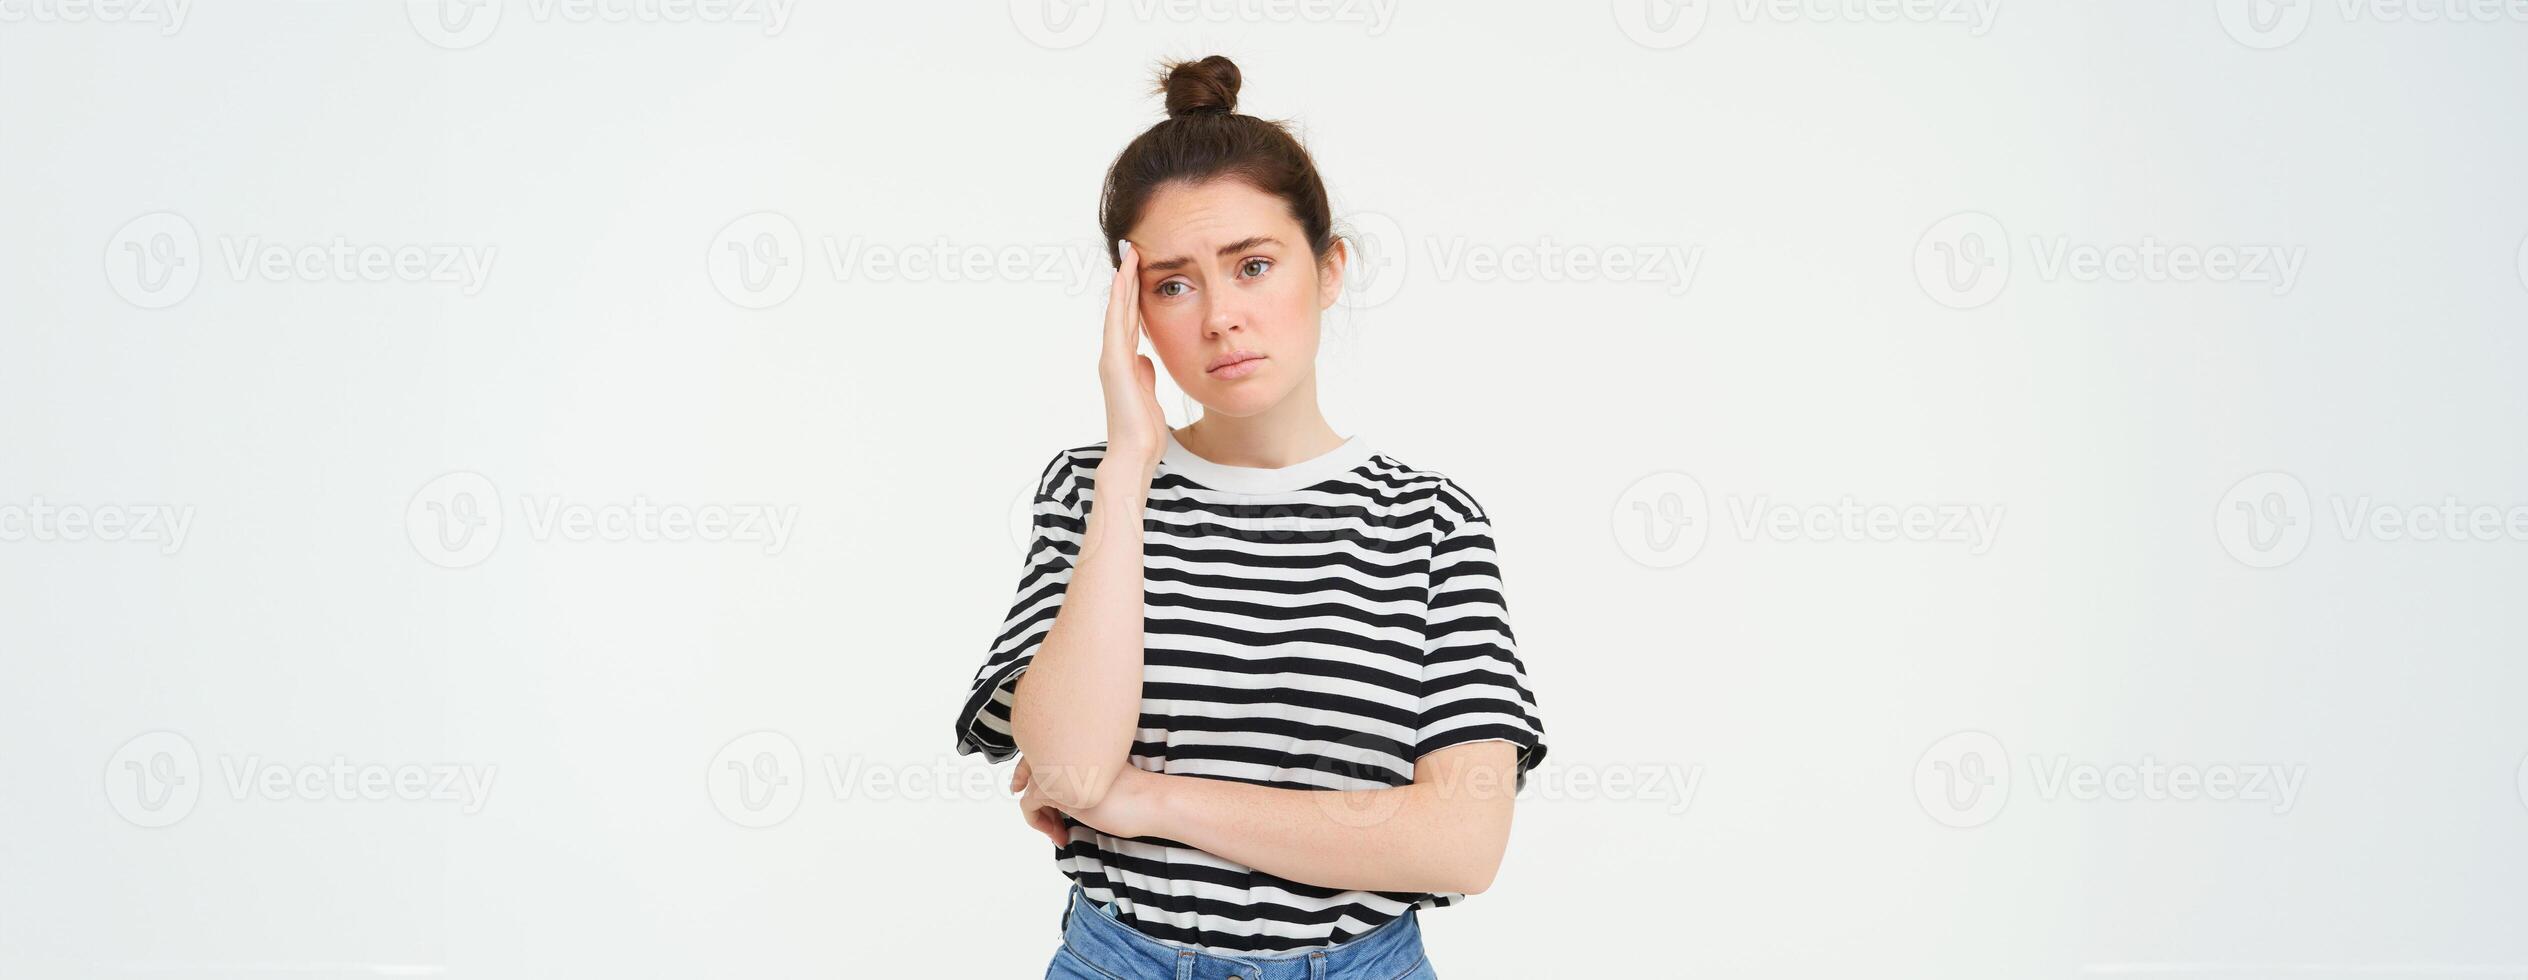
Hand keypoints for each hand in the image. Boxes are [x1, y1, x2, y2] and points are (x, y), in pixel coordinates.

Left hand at [1015, 757, 1162, 842]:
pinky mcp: (1052, 789)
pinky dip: (1038, 823)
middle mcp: (1062, 750)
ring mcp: (1055, 768)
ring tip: (1059, 832)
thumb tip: (1060, 793)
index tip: (1038, 794)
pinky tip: (1060, 836)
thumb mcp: (1100, 782)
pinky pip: (1028, 806)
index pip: (1044, 751)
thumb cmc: (1135, 795)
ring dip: (1041, 814)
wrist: (1149, 802)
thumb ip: (1080, 778)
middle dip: (1031, 792)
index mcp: (1078, 744)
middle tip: (1046, 819)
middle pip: (1030, 768)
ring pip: (1029, 789)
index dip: (1036, 773)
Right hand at [1100, 241, 1167, 477]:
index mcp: (1125, 363)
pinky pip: (1116, 325)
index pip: (1130, 321)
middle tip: (1131, 249)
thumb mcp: (1149, 395)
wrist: (1135, 454)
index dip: (1134, 294)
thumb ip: (1145, 375)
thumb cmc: (1143, 431)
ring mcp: (1112, 359)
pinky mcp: (1114, 364)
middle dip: (1127, 280)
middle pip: (1121, 310)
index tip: (1141, 269)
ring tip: (1128, 255)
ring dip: (1122, 282)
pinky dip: (1119, 301)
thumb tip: (1145, 358)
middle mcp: (1115, 357)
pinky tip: (1123, 280)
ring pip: (1116, 311)